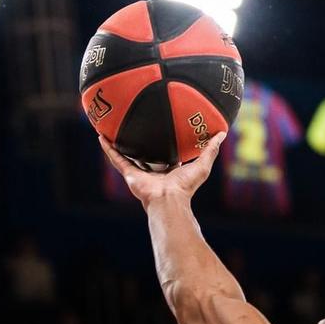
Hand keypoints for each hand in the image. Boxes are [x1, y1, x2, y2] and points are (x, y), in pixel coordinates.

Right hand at [100, 132, 223, 202]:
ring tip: (113, 128)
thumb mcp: (202, 164)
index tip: (161, 127)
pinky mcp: (129, 174)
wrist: (169, 199)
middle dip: (139, 141)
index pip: (165, 152)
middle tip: (135, 124)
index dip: (163, 141)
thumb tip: (223, 133)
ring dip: (119, 143)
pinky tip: (101, 137)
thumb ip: (211, 149)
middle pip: (144, 152)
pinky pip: (116, 158)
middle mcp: (152, 170)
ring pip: (127, 154)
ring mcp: (139, 172)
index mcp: (168, 168)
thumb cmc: (186, 186)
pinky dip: (108, 149)